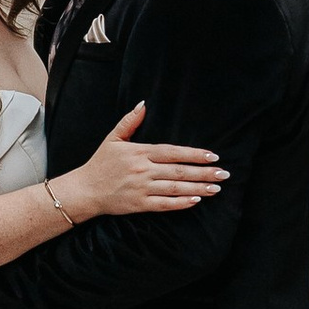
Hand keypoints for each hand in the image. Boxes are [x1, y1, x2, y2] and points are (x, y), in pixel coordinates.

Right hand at [55, 104, 227, 223]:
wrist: (84, 190)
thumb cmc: (100, 164)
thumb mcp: (112, 139)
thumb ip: (129, 121)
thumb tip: (143, 104)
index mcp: (140, 152)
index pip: (173, 152)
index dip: (194, 154)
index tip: (212, 156)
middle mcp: (143, 170)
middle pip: (179, 171)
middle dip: (204, 172)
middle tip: (224, 174)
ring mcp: (142, 188)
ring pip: (175, 188)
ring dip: (198, 188)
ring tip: (216, 187)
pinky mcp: (139, 204)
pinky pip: (164, 204)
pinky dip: (181, 203)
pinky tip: (196, 200)